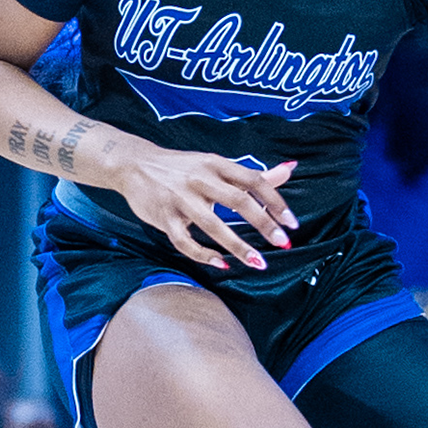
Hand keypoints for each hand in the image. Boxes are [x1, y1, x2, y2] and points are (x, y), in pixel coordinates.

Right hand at [116, 153, 296, 269]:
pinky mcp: (163, 217)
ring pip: (213, 224)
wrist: (135, 164)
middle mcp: (200, 178)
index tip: (291, 223)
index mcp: (216, 164)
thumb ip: (252, 174)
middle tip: (283, 243)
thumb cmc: (182, 168)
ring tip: (258, 262)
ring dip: (238, 246)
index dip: (276, 201)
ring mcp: (180, 198)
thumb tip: (289, 170)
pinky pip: (184, 241)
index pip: (253, 180)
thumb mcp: (216, 165)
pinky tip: (221, 264)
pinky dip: (203, 254)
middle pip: (238, 200)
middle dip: (264, 224)